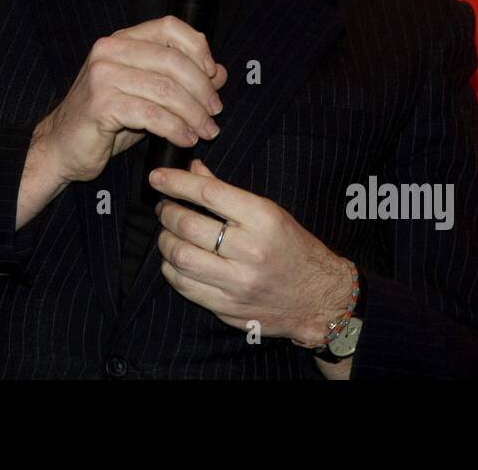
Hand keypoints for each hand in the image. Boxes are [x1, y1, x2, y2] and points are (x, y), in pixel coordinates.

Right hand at [33, 16, 228, 184]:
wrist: (60, 147)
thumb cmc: (104, 120)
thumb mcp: (145, 94)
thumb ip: (178, 80)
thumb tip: (219, 72)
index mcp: (121, 41)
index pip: (169, 26)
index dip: (198, 48)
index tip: (213, 75)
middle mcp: (109, 51)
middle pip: (173, 60)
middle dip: (202, 89)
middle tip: (214, 112)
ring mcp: (103, 76)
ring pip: (166, 89)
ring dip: (193, 114)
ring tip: (205, 131)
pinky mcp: (101, 104)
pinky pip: (152, 114)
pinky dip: (175, 129)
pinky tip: (185, 140)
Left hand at [151, 158, 352, 345]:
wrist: (320, 298)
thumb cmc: (293, 248)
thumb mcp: (270, 213)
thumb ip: (227, 192)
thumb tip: (193, 169)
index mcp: (264, 219)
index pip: (209, 194)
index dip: (176, 182)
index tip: (156, 177)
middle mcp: (251, 251)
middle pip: (188, 226)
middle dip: (167, 212)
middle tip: (165, 207)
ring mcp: (237, 283)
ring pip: (180, 257)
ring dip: (165, 241)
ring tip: (168, 232)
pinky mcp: (227, 308)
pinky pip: (184, 286)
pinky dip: (171, 269)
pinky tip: (175, 259)